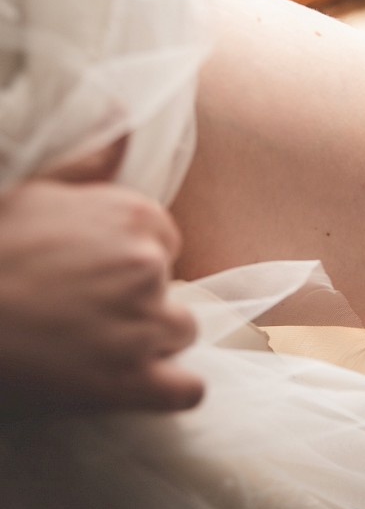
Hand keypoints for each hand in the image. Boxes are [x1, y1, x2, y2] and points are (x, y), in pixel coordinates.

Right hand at [0, 180, 202, 414]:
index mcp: (135, 215)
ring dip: (150, 345)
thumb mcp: (33, 191)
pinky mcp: (131, 381)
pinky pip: (187, 390)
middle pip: (172, 289)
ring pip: (180, 335)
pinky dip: (170, 391)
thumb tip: (121, 116)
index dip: (131, 263)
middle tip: (84, 316)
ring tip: (95, 350)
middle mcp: (149, 265)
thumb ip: (89, 162)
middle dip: (138, 303)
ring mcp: (144, 324)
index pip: (166, 243)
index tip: (94, 277)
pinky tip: (140, 388)